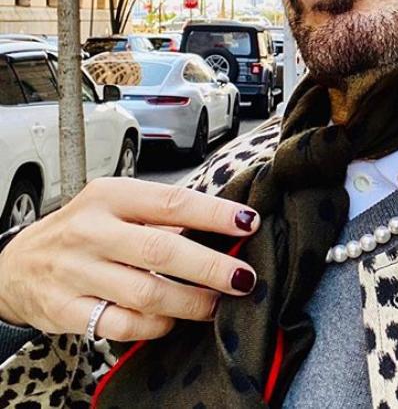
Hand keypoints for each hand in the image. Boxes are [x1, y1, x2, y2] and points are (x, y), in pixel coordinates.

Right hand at [0, 178, 260, 340]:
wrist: (17, 264)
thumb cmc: (85, 229)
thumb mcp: (117, 205)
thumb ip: (164, 215)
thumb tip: (227, 226)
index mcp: (111, 196)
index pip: (172, 201)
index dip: (215, 214)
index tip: (249, 223)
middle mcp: (92, 231)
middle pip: (162, 250)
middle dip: (211, 267)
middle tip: (243, 278)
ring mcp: (76, 272)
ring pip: (146, 292)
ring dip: (191, 302)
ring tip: (217, 303)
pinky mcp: (66, 310)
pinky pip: (122, 324)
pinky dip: (155, 326)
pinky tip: (172, 321)